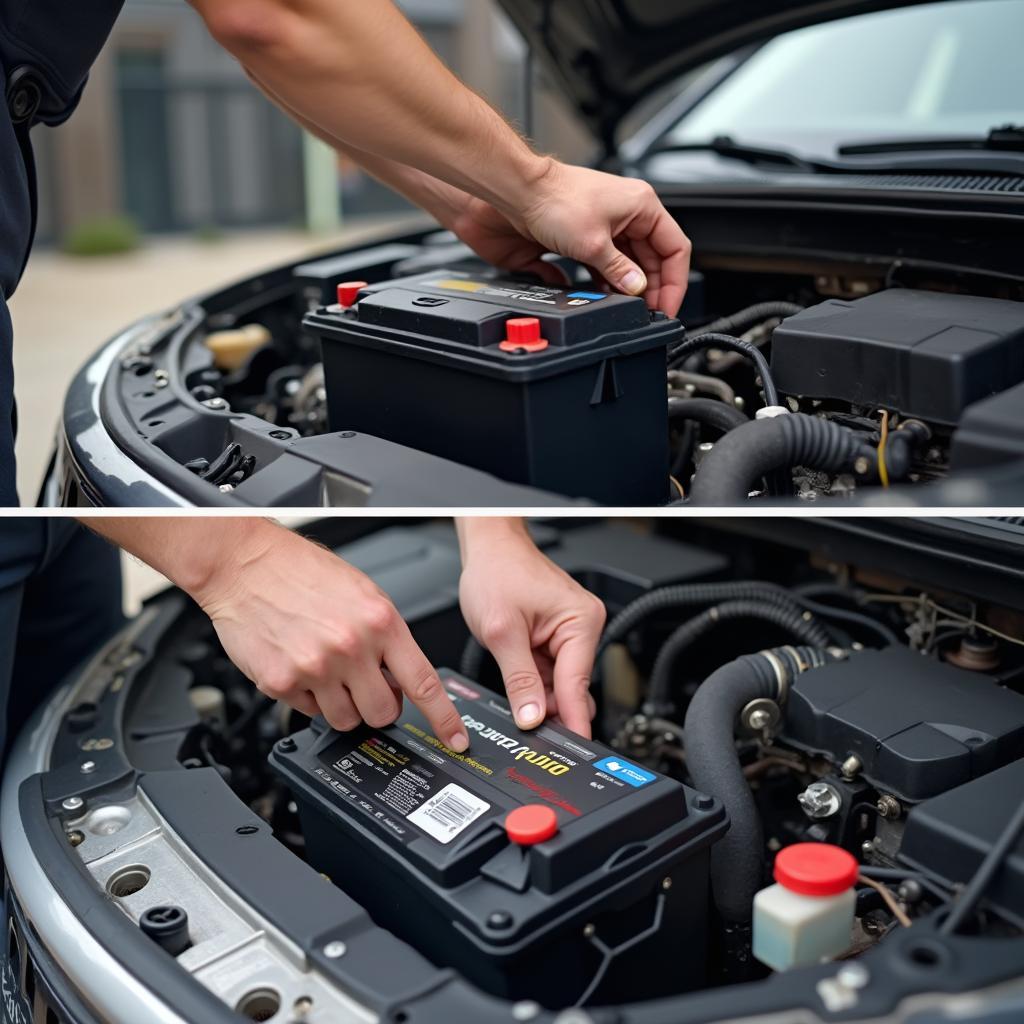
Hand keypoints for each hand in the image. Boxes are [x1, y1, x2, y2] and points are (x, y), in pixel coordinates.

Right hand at [192, 525, 468, 750]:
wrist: (245, 564)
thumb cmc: (302, 572)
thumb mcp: (363, 594)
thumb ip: (386, 636)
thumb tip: (400, 677)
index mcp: (380, 621)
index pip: (423, 682)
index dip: (443, 718)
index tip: (454, 739)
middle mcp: (351, 647)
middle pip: (384, 712)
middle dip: (379, 705)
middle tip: (366, 684)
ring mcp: (315, 668)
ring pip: (346, 720)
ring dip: (342, 704)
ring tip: (328, 670)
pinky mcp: (281, 682)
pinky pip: (308, 712)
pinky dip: (308, 697)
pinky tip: (301, 665)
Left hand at [453, 161, 690, 315]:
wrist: (519, 193)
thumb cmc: (554, 200)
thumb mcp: (594, 244)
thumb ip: (619, 272)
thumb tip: (637, 289)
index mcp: (642, 206)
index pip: (675, 249)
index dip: (675, 282)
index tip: (668, 306)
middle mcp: (629, 213)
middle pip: (654, 259)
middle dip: (654, 288)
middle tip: (648, 313)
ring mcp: (610, 224)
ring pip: (632, 263)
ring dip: (631, 286)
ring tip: (630, 308)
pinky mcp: (590, 235)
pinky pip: (609, 263)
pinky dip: (610, 281)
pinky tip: (608, 296)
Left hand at [457, 519, 605, 736]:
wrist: (488, 547)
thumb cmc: (498, 571)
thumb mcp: (502, 632)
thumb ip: (519, 680)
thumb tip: (531, 718)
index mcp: (581, 621)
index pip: (577, 683)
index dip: (570, 719)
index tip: (571, 750)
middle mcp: (582, 626)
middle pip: (570, 686)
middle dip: (548, 707)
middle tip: (527, 729)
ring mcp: (569, 632)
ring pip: (557, 682)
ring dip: (536, 693)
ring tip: (515, 696)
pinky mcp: (554, 636)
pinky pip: (548, 671)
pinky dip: (532, 682)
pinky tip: (518, 686)